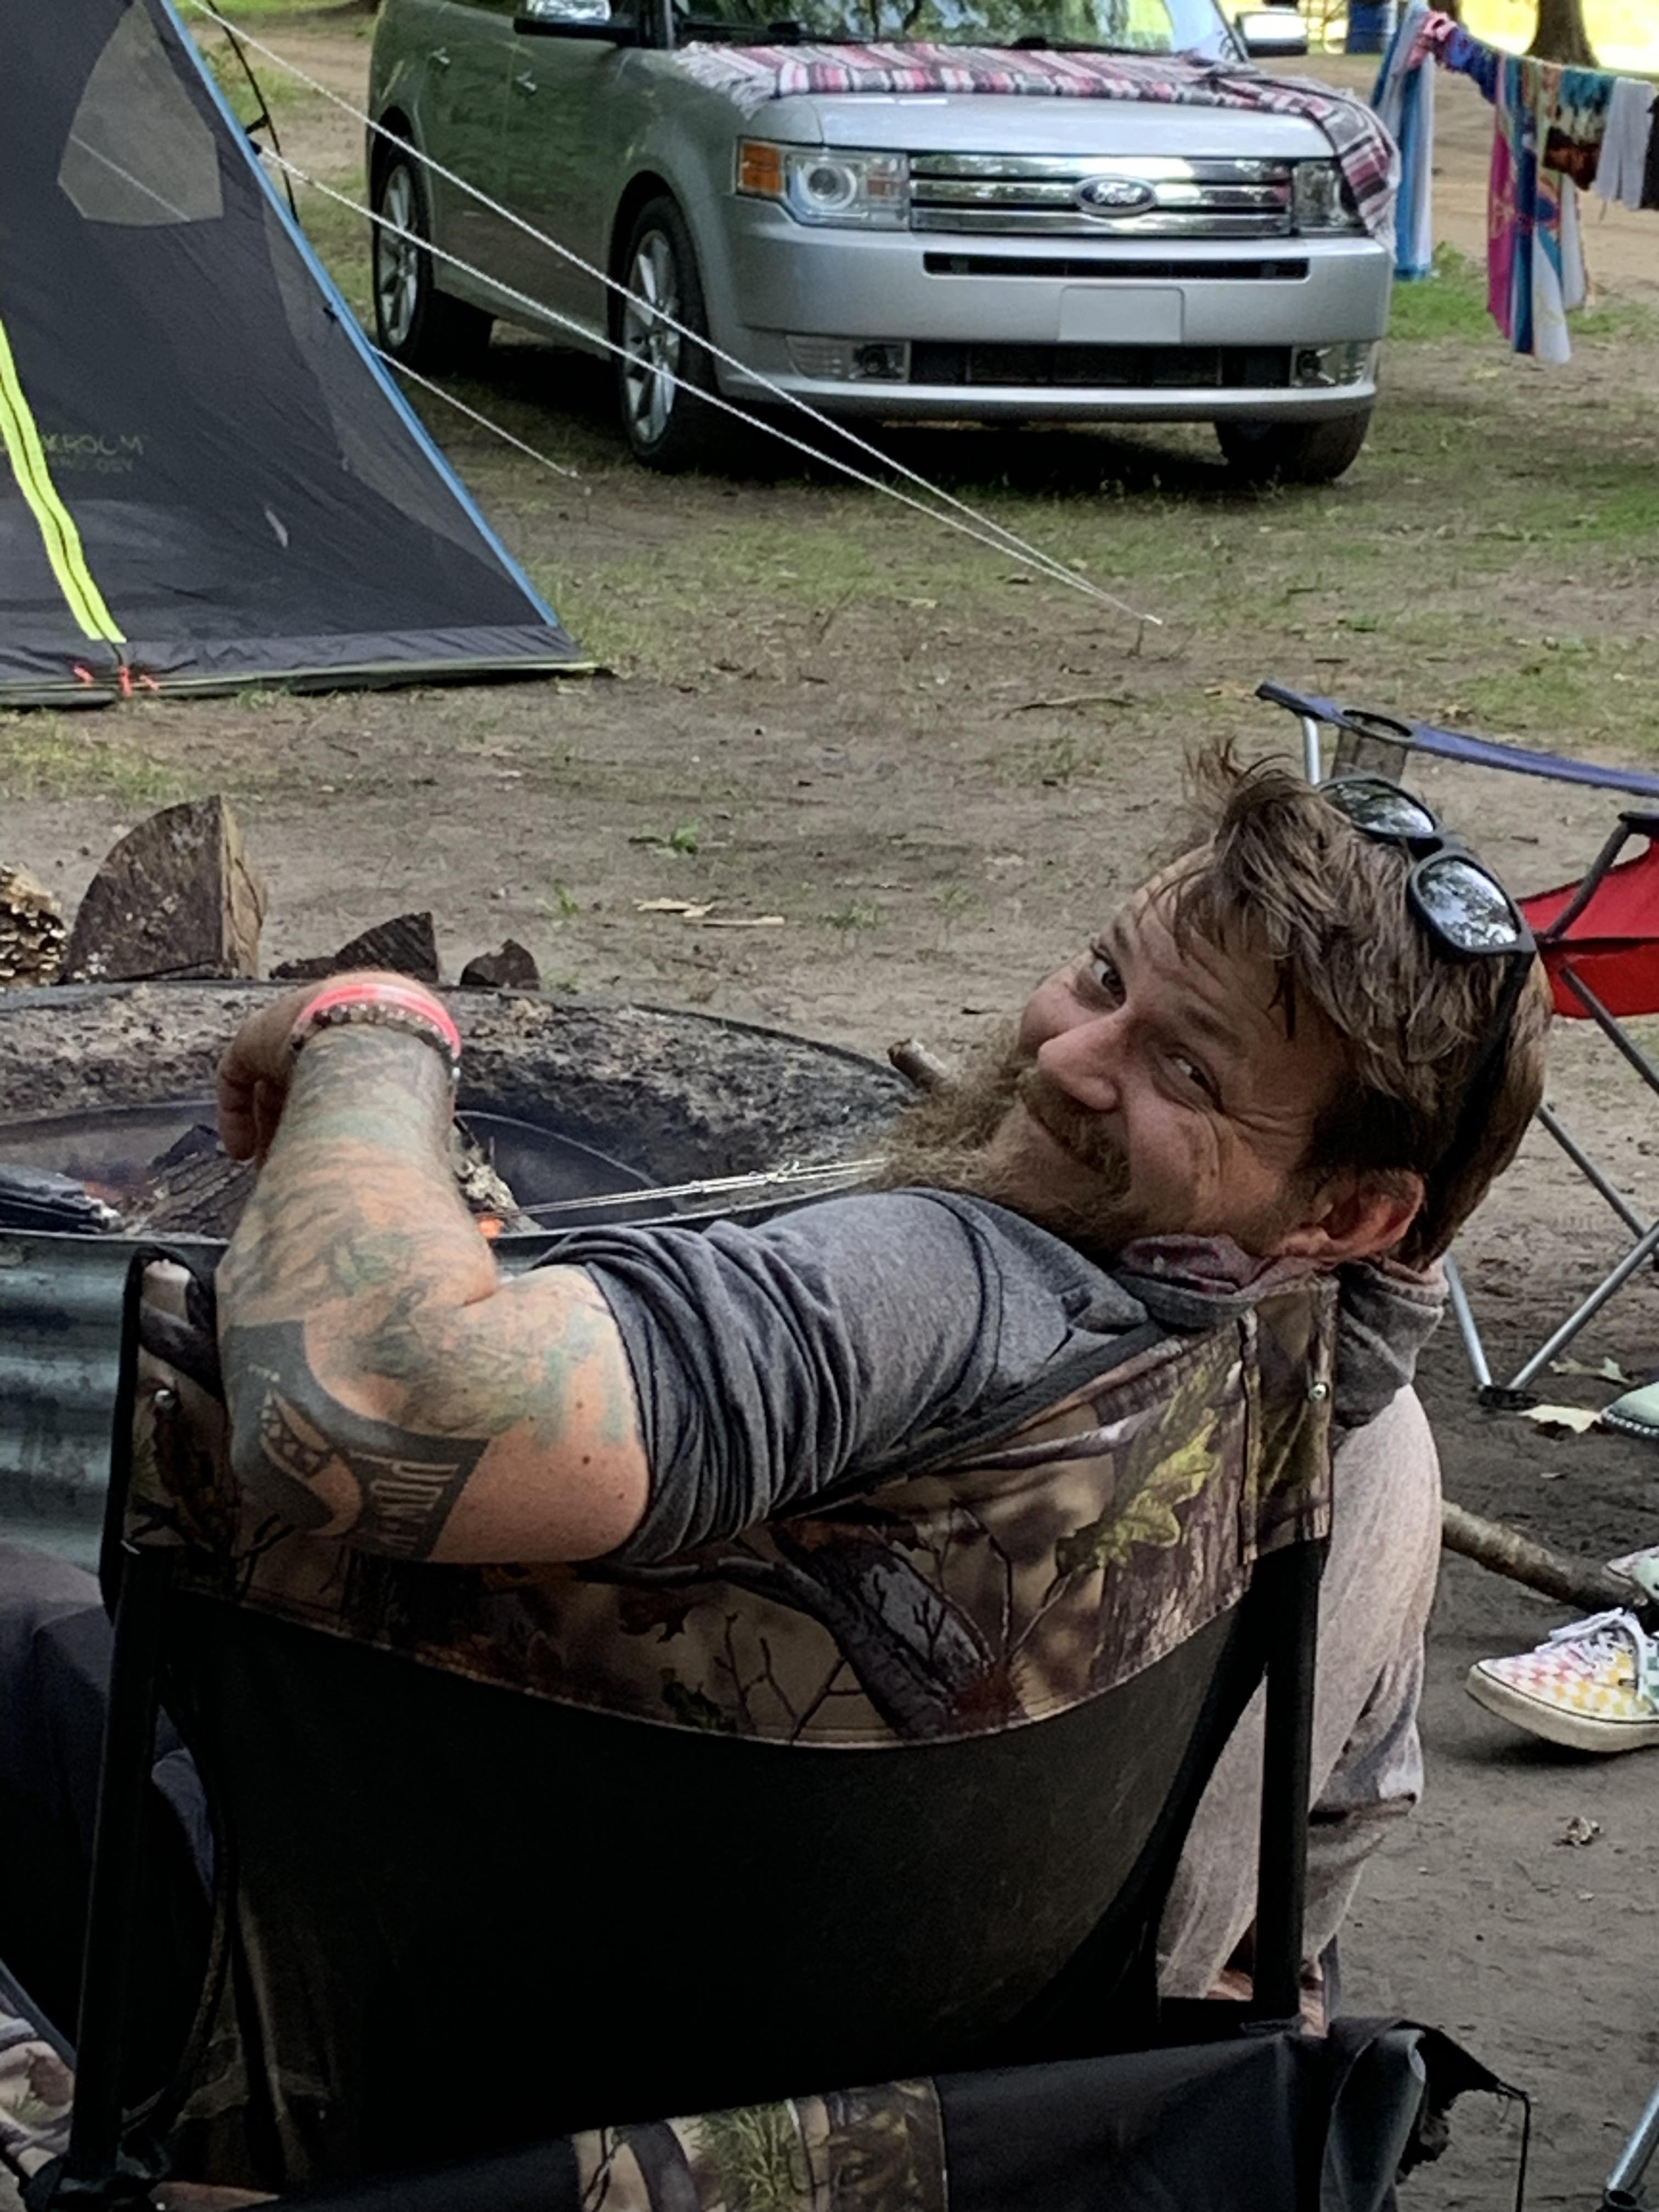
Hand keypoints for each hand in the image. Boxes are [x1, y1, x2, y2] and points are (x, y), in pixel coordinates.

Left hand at [217, 973, 430, 1163]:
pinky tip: (241, 1151)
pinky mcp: (257, 1035)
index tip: (331, 1164)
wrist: (383, 1037)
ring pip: (271, 1090)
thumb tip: (399, 1184)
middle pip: (307, 1093)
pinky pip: (237, 1075)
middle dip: (298, 1137)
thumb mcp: (413, 1115)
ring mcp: (294, 1032)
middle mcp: (332, 1035)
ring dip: (269, 1135)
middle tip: (295, 1174)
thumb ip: (398, 1136)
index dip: (335, 1131)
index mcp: (375, 1047)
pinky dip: (235, 1114)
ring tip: (269, 1175)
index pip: (347, 1092)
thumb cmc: (406, 1081)